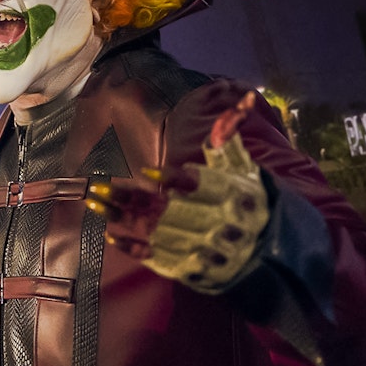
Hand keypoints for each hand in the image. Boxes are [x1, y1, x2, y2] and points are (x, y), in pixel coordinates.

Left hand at [86, 91, 269, 290]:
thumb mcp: (250, 173)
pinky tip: (110, 235)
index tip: (147, 172)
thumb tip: (245, 98)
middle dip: (127, 199)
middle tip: (98, 186)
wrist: (271, 256)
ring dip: (121, 218)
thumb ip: (234, 141)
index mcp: (225, 198)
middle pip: (162, 209)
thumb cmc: (256, 208)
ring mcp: (196, 247)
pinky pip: (156, 258)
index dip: (172, 180)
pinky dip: (133, 248)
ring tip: (94, 202)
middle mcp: (208, 223)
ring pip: (152, 231)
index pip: (198, 187)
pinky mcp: (188, 267)